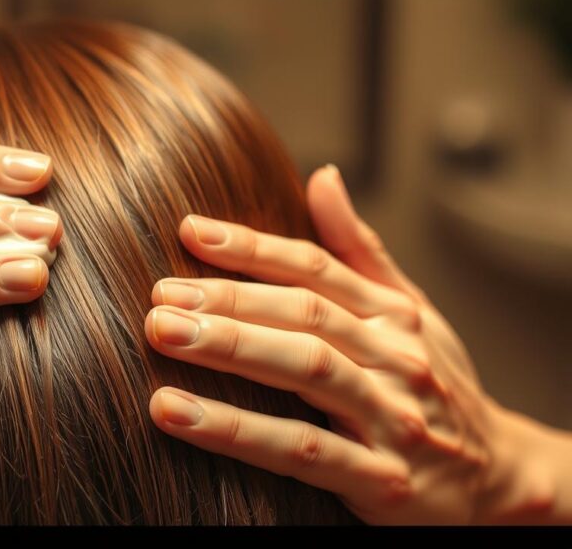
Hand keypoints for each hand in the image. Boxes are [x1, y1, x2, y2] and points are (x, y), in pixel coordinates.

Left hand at [144, 165, 542, 523]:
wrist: (498, 479)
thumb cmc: (436, 386)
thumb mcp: (411, 312)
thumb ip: (359, 250)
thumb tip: (321, 177)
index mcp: (394, 316)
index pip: (314, 269)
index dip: (251, 247)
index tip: (188, 230)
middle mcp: (396, 359)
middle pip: (303, 314)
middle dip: (227, 300)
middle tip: (159, 295)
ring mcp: (392, 419)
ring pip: (305, 370)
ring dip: (230, 348)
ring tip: (163, 334)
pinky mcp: (381, 480)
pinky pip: (301, 450)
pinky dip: (237, 430)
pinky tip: (177, 413)